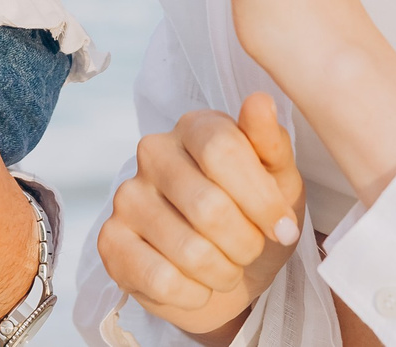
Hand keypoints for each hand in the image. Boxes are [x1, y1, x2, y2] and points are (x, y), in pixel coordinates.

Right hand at [97, 94, 304, 341]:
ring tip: (227, 267)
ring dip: (223, 273)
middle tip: (251, 250)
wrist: (228, 273)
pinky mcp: (111, 242)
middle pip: (208, 206)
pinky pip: (161, 280)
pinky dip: (194, 294)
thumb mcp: (279, 182)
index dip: (261, 199)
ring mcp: (127, 196)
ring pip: (189, 251)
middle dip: (245, 243)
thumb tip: (260, 101)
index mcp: (194, 127)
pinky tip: (197, 284)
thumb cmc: (255, 218)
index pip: (223, 150)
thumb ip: (271, 144)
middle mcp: (153, 153)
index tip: (284, 228)